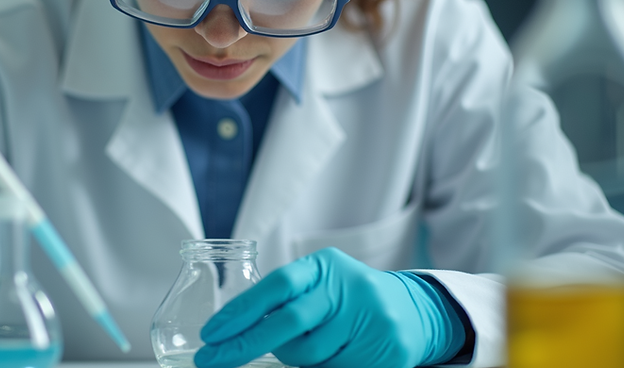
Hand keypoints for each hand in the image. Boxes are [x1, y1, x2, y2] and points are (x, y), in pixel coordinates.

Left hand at [195, 248, 464, 367]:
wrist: (412, 310)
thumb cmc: (348, 297)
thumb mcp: (319, 283)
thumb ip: (285, 298)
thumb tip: (231, 329)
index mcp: (324, 266)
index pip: (276, 285)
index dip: (240, 311)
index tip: (211, 334)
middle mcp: (348, 287)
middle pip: (288, 323)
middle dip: (244, 345)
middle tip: (212, 359)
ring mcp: (370, 319)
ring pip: (309, 354)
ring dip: (293, 357)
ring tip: (302, 348)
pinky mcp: (386, 350)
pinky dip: (320, 367)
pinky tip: (330, 355)